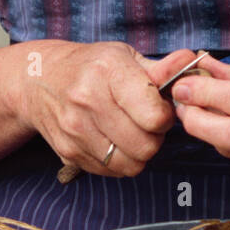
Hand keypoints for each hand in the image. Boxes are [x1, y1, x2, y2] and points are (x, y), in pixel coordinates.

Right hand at [15, 40, 198, 176]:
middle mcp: (88, 101)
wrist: (38, 80)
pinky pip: (111, 172)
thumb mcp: (124, 57)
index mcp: (108, 72)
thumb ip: (161, 68)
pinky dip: (119, 162)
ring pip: (130, 165)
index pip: (154, 116)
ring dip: (138, 153)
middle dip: (155, 137)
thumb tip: (190, 62)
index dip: (165, 115)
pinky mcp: (68, 152)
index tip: (159, 107)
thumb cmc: (91, 66)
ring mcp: (75, 130)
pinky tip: (113, 140)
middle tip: (147, 122)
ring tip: (131, 132)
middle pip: (146, 146)